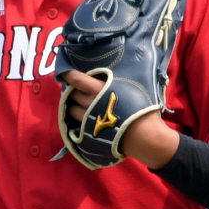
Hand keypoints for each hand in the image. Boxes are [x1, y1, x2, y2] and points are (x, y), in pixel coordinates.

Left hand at [63, 70, 179, 169]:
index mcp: (100, 90)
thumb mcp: (132, 87)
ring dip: (73, 104)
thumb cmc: (142, 108)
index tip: (65, 72)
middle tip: (76, 87)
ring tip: (78, 102)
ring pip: (72, 109)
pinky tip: (84, 117)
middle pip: (73, 93)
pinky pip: (77, 123)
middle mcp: (90, 103)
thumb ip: (117, 81)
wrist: (144, 136)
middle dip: (72, 89)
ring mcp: (88, 119)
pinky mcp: (89, 133)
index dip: (69, 75)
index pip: (77, 80)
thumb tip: (106, 77)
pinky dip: (78, 118)